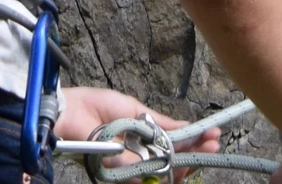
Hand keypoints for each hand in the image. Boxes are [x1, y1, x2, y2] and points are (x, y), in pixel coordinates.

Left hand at [57, 91, 222, 165]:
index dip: (192, 142)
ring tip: (207, 148)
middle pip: (171, 161)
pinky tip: (184, 159)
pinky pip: (144, 173)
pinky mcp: (117, 173)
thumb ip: (157, 124)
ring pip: (163, 171)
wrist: (68, 113)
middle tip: (214, 145)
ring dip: (188, 160)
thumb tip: (185, 131)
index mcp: (140, 139)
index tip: (212, 134)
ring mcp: (129, 166)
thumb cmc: (95, 107)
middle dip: (195, 154)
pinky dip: (166, 167)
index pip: (171, 145)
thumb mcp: (134, 110)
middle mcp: (137, 156)